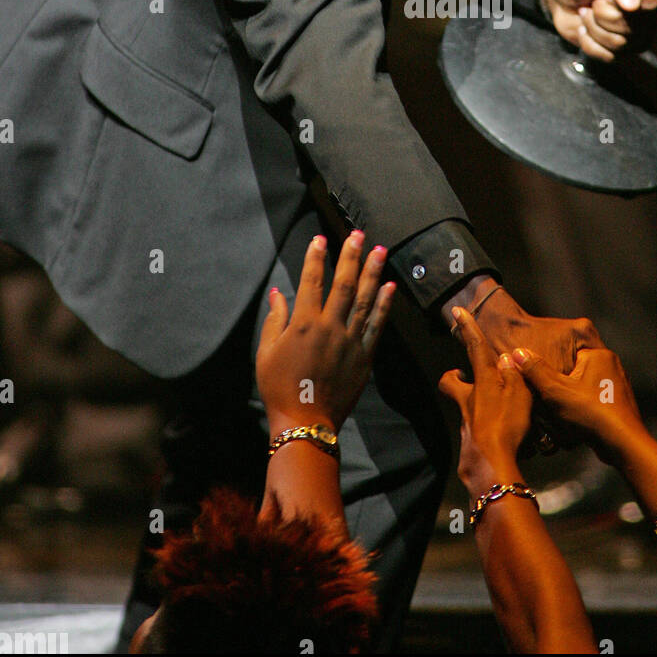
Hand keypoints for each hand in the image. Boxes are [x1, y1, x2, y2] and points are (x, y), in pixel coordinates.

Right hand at [256, 231, 393, 432]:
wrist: (305, 421)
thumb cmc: (279, 388)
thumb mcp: (266, 353)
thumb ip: (275, 320)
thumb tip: (277, 294)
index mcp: (304, 325)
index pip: (311, 282)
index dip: (315, 258)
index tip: (320, 239)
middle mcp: (330, 327)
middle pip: (343, 284)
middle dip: (351, 256)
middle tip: (358, 234)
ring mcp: (350, 341)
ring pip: (364, 299)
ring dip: (372, 272)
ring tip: (380, 250)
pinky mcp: (364, 356)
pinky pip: (377, 325)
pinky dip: (384, 305)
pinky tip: (389, 286)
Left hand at [439, 308, 532, 497]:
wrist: (491, 466)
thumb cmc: (507, 426)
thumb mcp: (520, 395)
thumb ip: (515, 376)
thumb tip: (508, 358)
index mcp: (484, 382)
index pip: (475, 348)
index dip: (468, 328)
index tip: (457, 311)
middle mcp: (470, 399)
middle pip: (451, 382)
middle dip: (455, 377)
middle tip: (465, 377)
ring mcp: (466, 422)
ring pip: (463, 407)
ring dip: (475, 406)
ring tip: (496, 411)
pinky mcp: (468, 443)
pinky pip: (475, 431)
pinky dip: (486, 432)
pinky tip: (503, 440)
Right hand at [511, 345, 644, 464]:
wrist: (622, 444)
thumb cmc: (590, 414)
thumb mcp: (555, 391)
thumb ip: (535, 371)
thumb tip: (518, 352)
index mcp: (598, 354)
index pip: (567, 347)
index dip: (550, 361)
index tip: (538, 375)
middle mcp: (611, 365)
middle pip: (574, 368)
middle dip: (560, 384)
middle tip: (547, 396)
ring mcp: (617, 384)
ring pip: (583, 385)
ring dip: (570, 398)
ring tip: (559, 412)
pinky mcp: (619, 402)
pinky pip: (594, 398)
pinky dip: (583, 407)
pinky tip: (574, 421)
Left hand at [541, 0, 656, 61]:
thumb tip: (633, 4)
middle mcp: (650, 11)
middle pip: (635, 25)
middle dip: (604, 13)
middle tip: (595, 0)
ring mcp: (638, 33)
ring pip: (621, 43)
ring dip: (594, 26)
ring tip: (588, 11)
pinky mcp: (621, 50)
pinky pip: (609, 55)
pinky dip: (589, 41)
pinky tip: (585, 27)